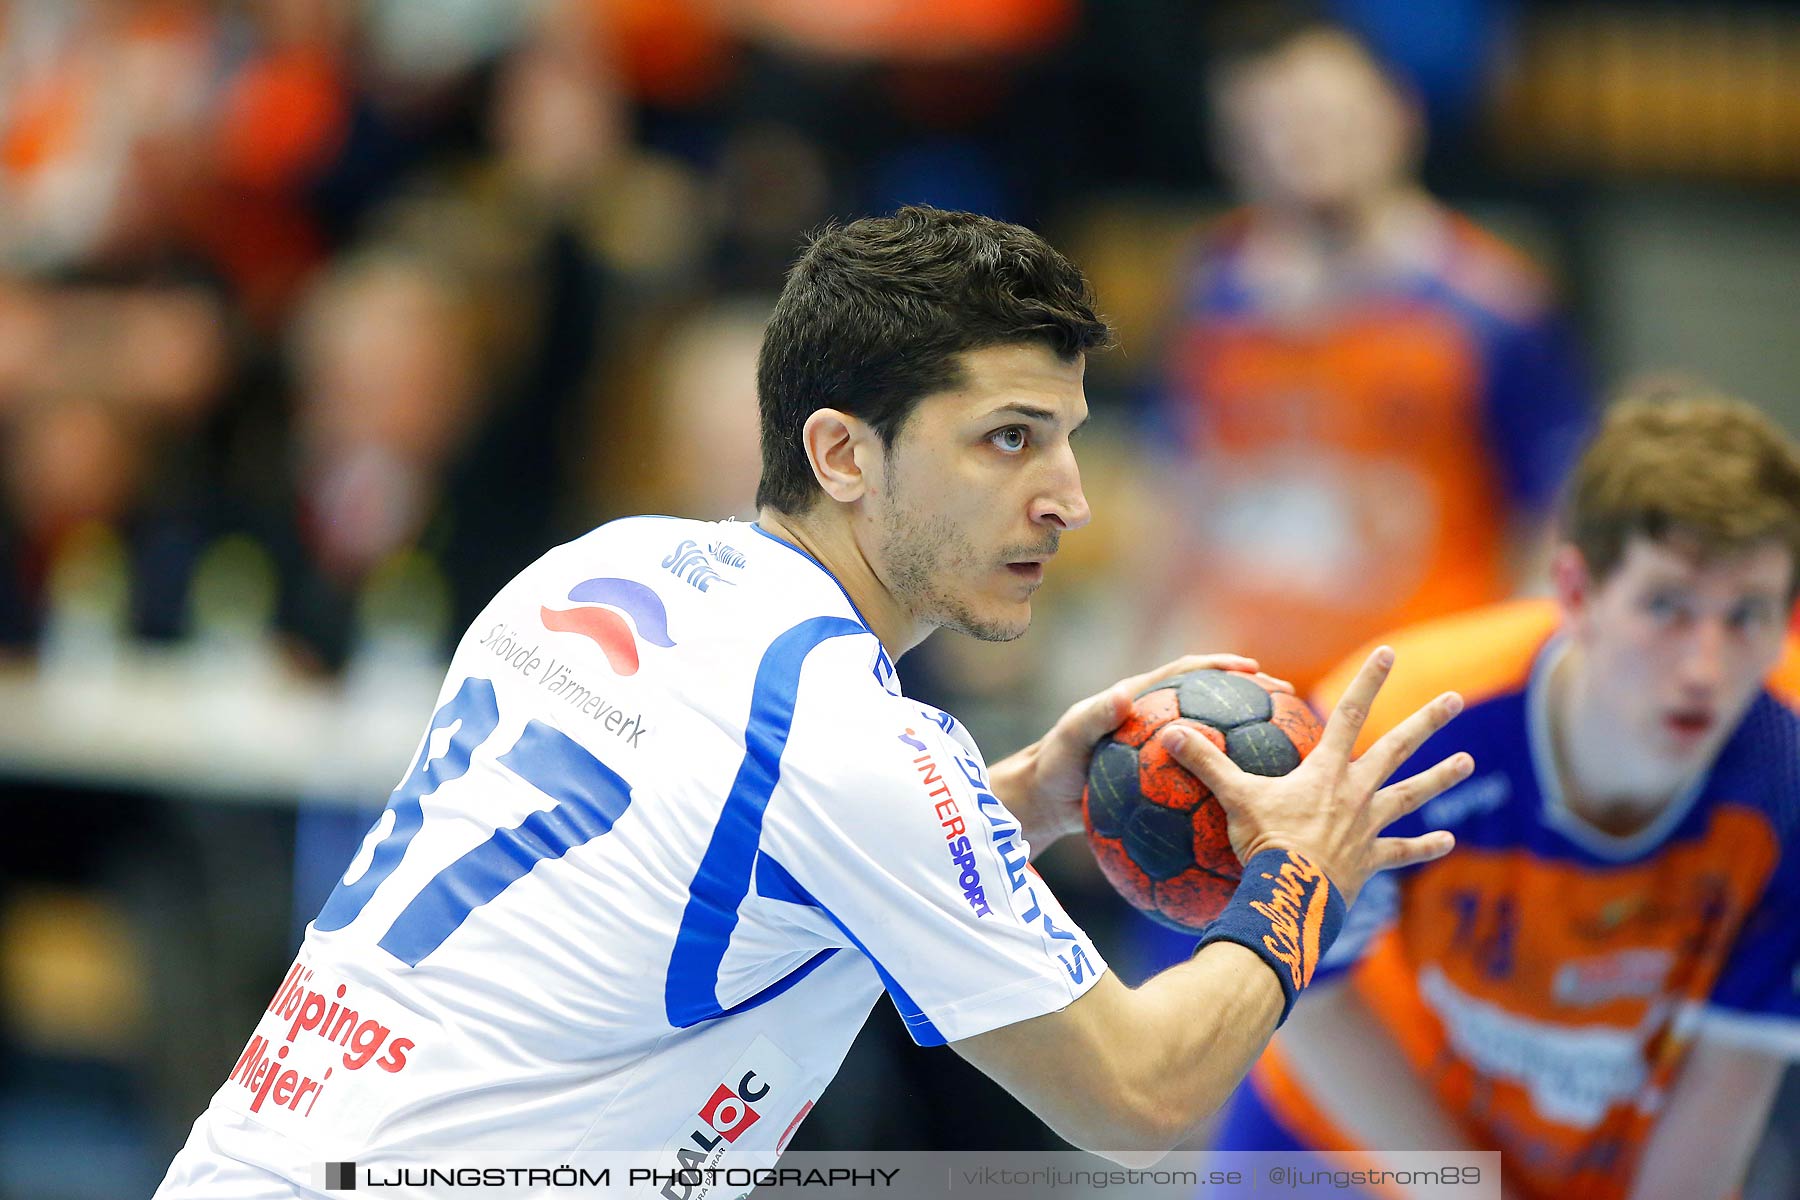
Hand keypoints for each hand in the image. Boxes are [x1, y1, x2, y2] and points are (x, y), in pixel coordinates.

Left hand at [992, 653, 1292, 848]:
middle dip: (1248, 697)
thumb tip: (1123, 694)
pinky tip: (1247, 802)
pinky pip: (1197, 778)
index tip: (1255, 670)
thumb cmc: (1051, 767)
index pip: (1187, 673)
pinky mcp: (1159, 781)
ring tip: (1281, 751)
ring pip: (1209, 741)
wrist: (1042, 803)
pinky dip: (1221, 783)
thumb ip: (1094, 717)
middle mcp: (1153, 721)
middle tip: (1285, 704)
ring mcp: (1159, 752)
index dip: (1220, 666)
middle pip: (1210, 702)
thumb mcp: (1070, 740)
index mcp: (1138, 700)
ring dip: (1242, 741)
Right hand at [1163, 646, 1467, 905]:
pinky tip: (1448, 840)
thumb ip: (1205, 762)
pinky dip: (1425, 846)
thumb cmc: (1264, 843)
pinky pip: (1403, 851)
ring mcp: (1368, 826)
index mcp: (1326, 771)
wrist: (1293, 895)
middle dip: (1426, 721)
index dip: (1369, 681)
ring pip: (1410, 795)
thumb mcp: (1232, 797)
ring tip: (1468, 761)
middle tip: (1455, 699)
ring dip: (1441, 776)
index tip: (1390, 652)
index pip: (1349, 713)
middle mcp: (1356, 792)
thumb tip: (1169, 730)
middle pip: (1396, 748)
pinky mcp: (1371, 860)